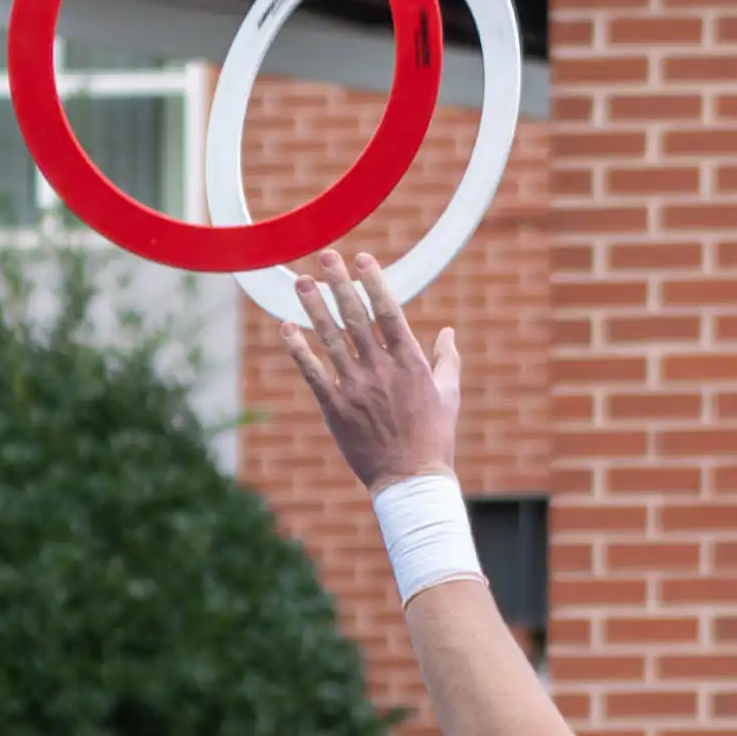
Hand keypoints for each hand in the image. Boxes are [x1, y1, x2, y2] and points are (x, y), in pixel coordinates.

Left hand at [283, 242, 470, 490]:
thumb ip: (448, 360)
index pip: (389, 312)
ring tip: (302, 283)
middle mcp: (381, 370)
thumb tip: (448, 332)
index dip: (374, 283)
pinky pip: (313, 373)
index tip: (362, 258)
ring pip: (330, 339)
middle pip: (355, 317)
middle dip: (340, 283)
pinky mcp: (335, 408)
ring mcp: (356, 388)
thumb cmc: (434, 437)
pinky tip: (287, 328)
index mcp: (410, 363)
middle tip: (325, 256)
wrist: (410, 479)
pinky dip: (299, 349)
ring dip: (314, 308)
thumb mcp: (449, 395)